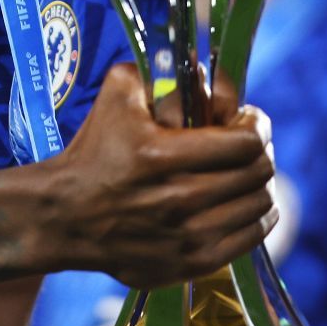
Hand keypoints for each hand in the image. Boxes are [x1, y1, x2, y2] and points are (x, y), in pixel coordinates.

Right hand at [39, 63, 274, 287]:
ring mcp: (187, 238)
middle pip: (258, 173)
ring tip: (244, 171)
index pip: (245, 142)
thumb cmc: (93, 153)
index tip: (248, 118)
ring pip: (260, 206)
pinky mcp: (190, 264)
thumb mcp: (116, 96)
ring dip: (260, 183)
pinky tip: (242, 202)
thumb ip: (156, 69)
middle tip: (248, 141)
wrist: (64, 216)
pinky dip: (256, 218)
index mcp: (162, 156)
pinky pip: (250, 239)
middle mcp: (179, 200)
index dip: (256, 124)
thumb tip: (197, 61)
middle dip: (261, 150)